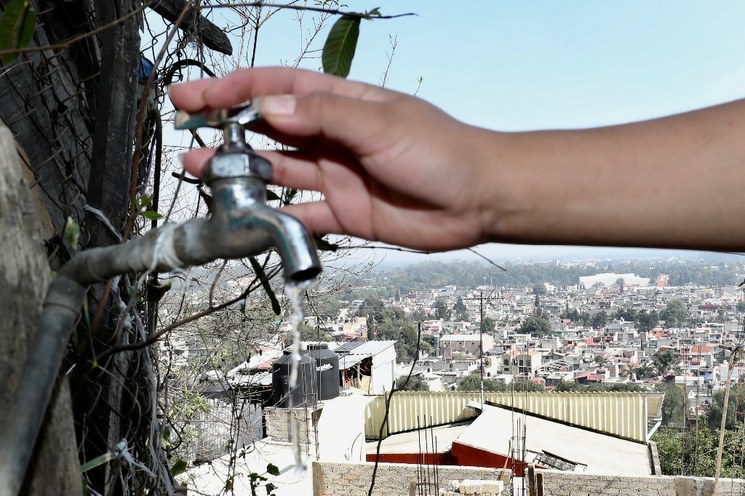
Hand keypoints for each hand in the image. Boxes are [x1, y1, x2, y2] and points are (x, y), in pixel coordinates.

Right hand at [168, 67, 495, 250]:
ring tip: (202, 172)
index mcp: (342, 104)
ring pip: (278, 172)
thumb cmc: (440, 150)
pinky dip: (273, 219)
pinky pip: (300, 216)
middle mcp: (334, 138)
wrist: (478, 199)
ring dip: (241, 172)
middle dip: (228, 129)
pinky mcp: (344, 213)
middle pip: (270, 129)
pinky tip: (246, 219)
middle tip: (188, 132)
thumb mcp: (380, 124)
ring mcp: (336, 175)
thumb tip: (268, 108)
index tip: (196, 95)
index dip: (235, 88)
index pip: (279, 89)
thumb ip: (324, 117)